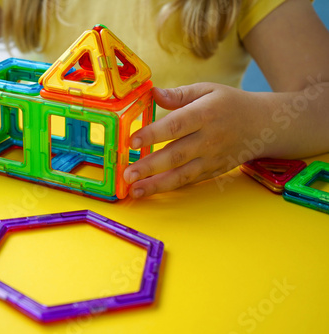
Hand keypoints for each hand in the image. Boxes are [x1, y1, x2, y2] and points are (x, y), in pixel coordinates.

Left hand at [124, 83, 267, 197]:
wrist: (263, 125)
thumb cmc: (229, 104)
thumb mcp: (207, 90)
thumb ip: (179, 94)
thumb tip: (153, 92)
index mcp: (205, 114)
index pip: (176, 125)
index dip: (153, 134)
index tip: (132, 142)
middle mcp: (209, 139)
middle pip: (176, 155)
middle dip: (149, 167)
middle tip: (127, 174)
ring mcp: (212, 159)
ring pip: (181, 175)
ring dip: (156, 184)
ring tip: (134, 191)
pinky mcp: (213, 172)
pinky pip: (189, 182)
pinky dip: (170, 188)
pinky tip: (151, 191)